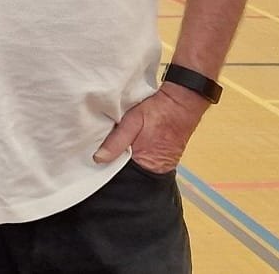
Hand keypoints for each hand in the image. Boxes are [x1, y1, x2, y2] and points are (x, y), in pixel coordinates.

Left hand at [93, 84, 209, 173]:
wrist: (182, 104)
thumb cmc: (158, 111)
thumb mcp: (131, 122)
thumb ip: (115, 142)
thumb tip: (99, 158)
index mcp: (147, 164)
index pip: (122, 175)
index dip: (109, 166)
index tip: (97, 157)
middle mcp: (157, 169)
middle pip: (129, 172)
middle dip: (117, 162)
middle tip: (106, 148)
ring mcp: (163, 166)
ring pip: (137, 166)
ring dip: (127, 157)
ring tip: (119, 145)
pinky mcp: (166, 159)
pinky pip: (146, 160)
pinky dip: (137, 153)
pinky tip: (131, 143)